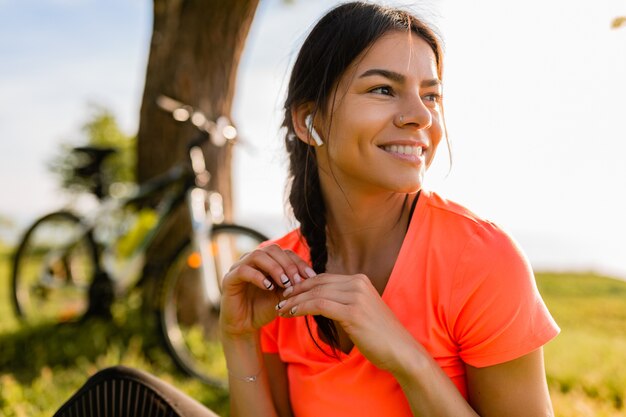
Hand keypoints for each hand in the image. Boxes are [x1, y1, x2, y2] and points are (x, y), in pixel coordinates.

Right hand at [219, 244, 314, 338]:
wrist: (244, 325)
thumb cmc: (264, 308)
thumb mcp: (283, 295)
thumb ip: (293, 284)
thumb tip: (311, 276)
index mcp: (266, 261)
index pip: (285, 252)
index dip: (299, 262)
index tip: (311, 276)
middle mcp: (252, 260)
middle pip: (272, 249)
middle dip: (288, 264)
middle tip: (297, 281)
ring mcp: (239, 267)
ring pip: (258, 255)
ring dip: (274, 268)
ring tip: (284, 283)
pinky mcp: (229, 279)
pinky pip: (243, 270)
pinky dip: (258, 277)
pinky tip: (268, 287)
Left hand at [276, 273, 417, 372]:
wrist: (401, 350)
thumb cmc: (380, 336)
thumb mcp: (361, 312)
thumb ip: (344, 302)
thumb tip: (320, 302)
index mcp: (360, 280)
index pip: (324, 278)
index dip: (304, 285)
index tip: (289, 294)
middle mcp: (358, 283)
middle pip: (318, 283)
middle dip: (296, 291)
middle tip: (281, 300)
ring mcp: (356, 296)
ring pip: (316, 293)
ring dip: (295, 301)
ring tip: (282, 310)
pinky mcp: (353, 312)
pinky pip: (319, 305)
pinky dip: (302, 308)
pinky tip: (292, 314)